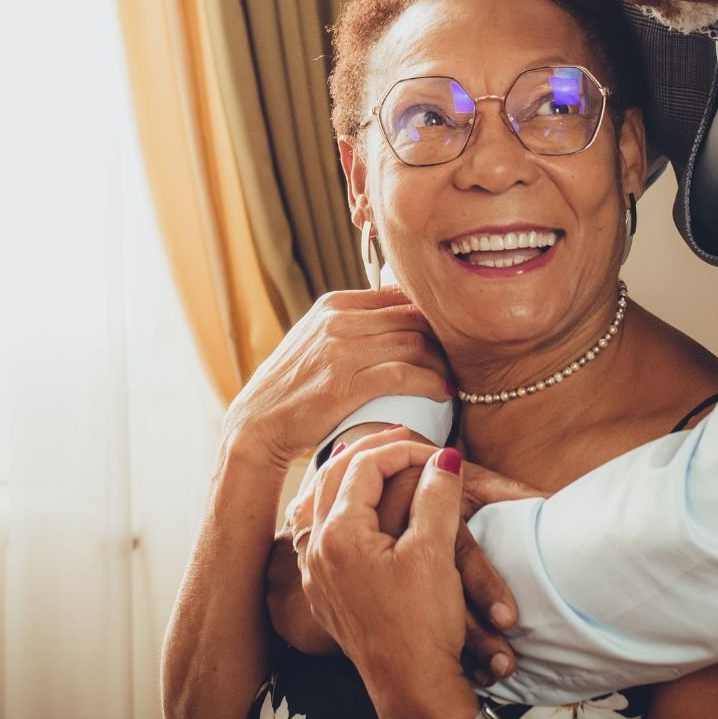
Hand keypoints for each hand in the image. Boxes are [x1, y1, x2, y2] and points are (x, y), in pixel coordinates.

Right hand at [223, 287, 450, 469]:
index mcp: (334, 304)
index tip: (447, 335)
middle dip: (442, 337)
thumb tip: (398, 322)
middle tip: (459, 358)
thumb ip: (352, 326)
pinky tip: (444, 392)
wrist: (258, 423)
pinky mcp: (344, 383)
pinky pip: (404, 374)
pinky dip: (431, 382)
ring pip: (413, 343)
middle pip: (412, 317)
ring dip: (442, 361)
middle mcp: (338, 320)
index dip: (430, 315)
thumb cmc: (293, 388)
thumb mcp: (316, 340)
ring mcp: (340, 350)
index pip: (399, 295)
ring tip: (453, 377)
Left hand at [300, 427, 480, 718]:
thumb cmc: (423, 624)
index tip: (437, 452)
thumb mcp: (435, 552)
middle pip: (331, 478)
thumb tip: (445, 458)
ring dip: (348, 479)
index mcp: (338, 534)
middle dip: (368, 453)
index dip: (402, 450)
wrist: (413, 690)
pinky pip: (320, 535)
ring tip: (376, 464)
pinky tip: (358, 510)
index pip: (363, 467)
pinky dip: (340, 511)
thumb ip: (436, 496)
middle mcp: (315, 550)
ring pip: (319, 505)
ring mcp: (314, 574)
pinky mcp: (323, 594)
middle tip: (400, 437)